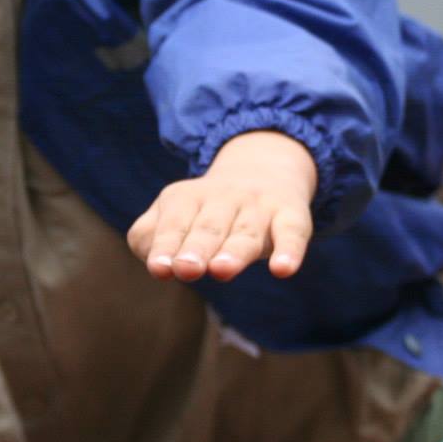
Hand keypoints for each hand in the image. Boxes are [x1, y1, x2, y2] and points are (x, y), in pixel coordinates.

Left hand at [129, 131, 316, 280]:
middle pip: (209, 228)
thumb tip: (157, 265)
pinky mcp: (291, 215)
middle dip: (196, 249)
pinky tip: (283, 270)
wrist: (265, 171)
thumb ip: (151, 237)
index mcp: (186, 198)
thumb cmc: (208, 212)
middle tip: (187, 269)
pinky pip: (291, 233)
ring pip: (246, 233)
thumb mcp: (177, 215)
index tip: (160, 268)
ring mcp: (259, 207)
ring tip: (222, 270)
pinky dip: (289, 251)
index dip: (165, 246)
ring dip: (234, 252)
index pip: (173, 224)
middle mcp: (223, 199)